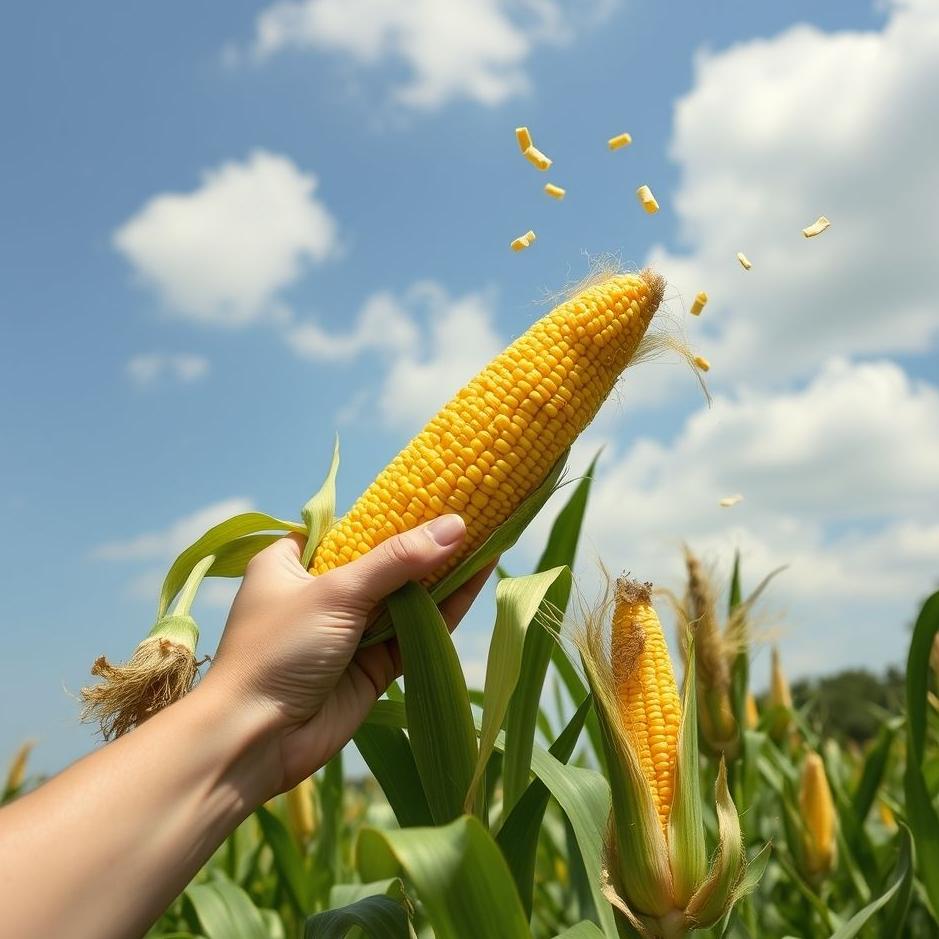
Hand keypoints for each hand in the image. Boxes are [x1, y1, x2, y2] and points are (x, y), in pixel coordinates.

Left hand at [200, 514, 493, 793]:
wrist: (253, 740)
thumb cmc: (278, 650)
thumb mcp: (337, 592)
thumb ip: (397, 560)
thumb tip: (456, 526)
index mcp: (290, 564)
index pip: (345, 527)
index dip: (386, 511)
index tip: (431, 490)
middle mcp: (320, 595)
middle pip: (382, 561)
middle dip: (423, 543)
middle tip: (471, 511)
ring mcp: (348, 633)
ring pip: (403, 597)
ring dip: (441, 575)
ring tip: (488, 539)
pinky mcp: (371, 668)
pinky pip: (414, 633)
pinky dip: (443, 611)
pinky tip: (476, 583)